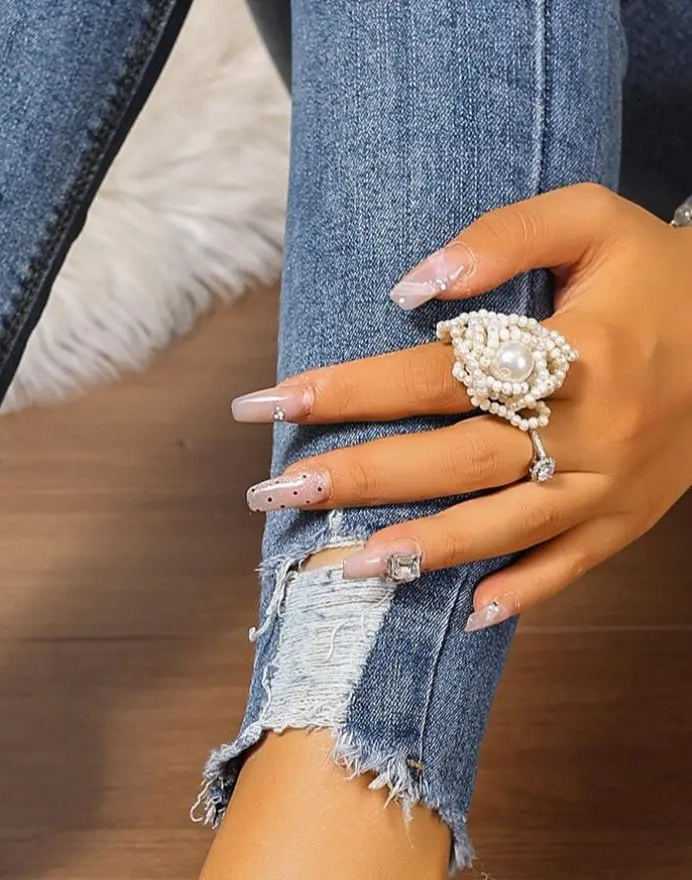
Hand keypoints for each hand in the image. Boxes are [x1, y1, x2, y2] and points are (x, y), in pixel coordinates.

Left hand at [232, 184, 691, 627]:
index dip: (349, 388)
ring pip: (502, 526)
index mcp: (573, 350)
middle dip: (358, 478)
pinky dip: (523, 593)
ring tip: (345, 570)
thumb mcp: (593, 218)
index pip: (436, 374)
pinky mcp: (627, 517)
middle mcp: (587, 427)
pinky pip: (571, 566)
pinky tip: (468, 616)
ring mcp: (607, 482)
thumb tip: (412, 286)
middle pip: (453, 460)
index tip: (270, 403)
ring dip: (422, 551)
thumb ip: (503, 239)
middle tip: (272, 495)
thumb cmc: (658, 270)